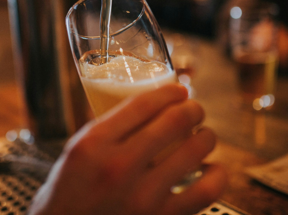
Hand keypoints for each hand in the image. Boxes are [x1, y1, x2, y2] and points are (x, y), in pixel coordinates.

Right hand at [29, 83, 226, 214]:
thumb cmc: (70, 192)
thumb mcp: (77, 149)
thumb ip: (108, 127)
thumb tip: (147, 107)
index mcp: (95, 143)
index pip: (143, 104)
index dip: (169, 92)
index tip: (179, 91)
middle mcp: (119, 167)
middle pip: (174, 121)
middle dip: (193, 108)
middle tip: (194, 109)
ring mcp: (142, 196)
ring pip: (194, 150)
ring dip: (207, 136)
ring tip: (204, 135)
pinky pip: (205, 192)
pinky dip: (217, 176)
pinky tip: (213, 168)